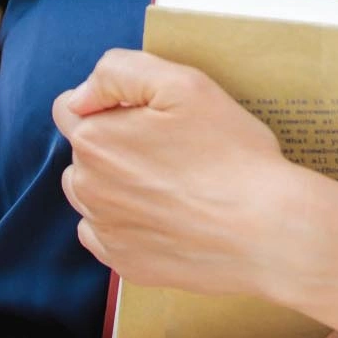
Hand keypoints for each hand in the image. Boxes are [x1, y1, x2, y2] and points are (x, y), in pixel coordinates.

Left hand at [52, 49, 294, 295]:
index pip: (71, 107)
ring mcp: (106, 232)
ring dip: (118, 183)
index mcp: (94, 140)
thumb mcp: (183, 83)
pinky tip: (168, 214)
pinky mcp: (126, 265)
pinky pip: (109, 234)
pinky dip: (129, 222)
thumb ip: (118, 72)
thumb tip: (80, 95)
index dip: (110, 102)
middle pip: (84, 150)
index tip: (151, 114)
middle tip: (172, 146)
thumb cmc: (231, 154)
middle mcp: (88, 189)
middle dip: (115, 142)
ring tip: (173, 181)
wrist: (267, 231)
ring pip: (94, 193)